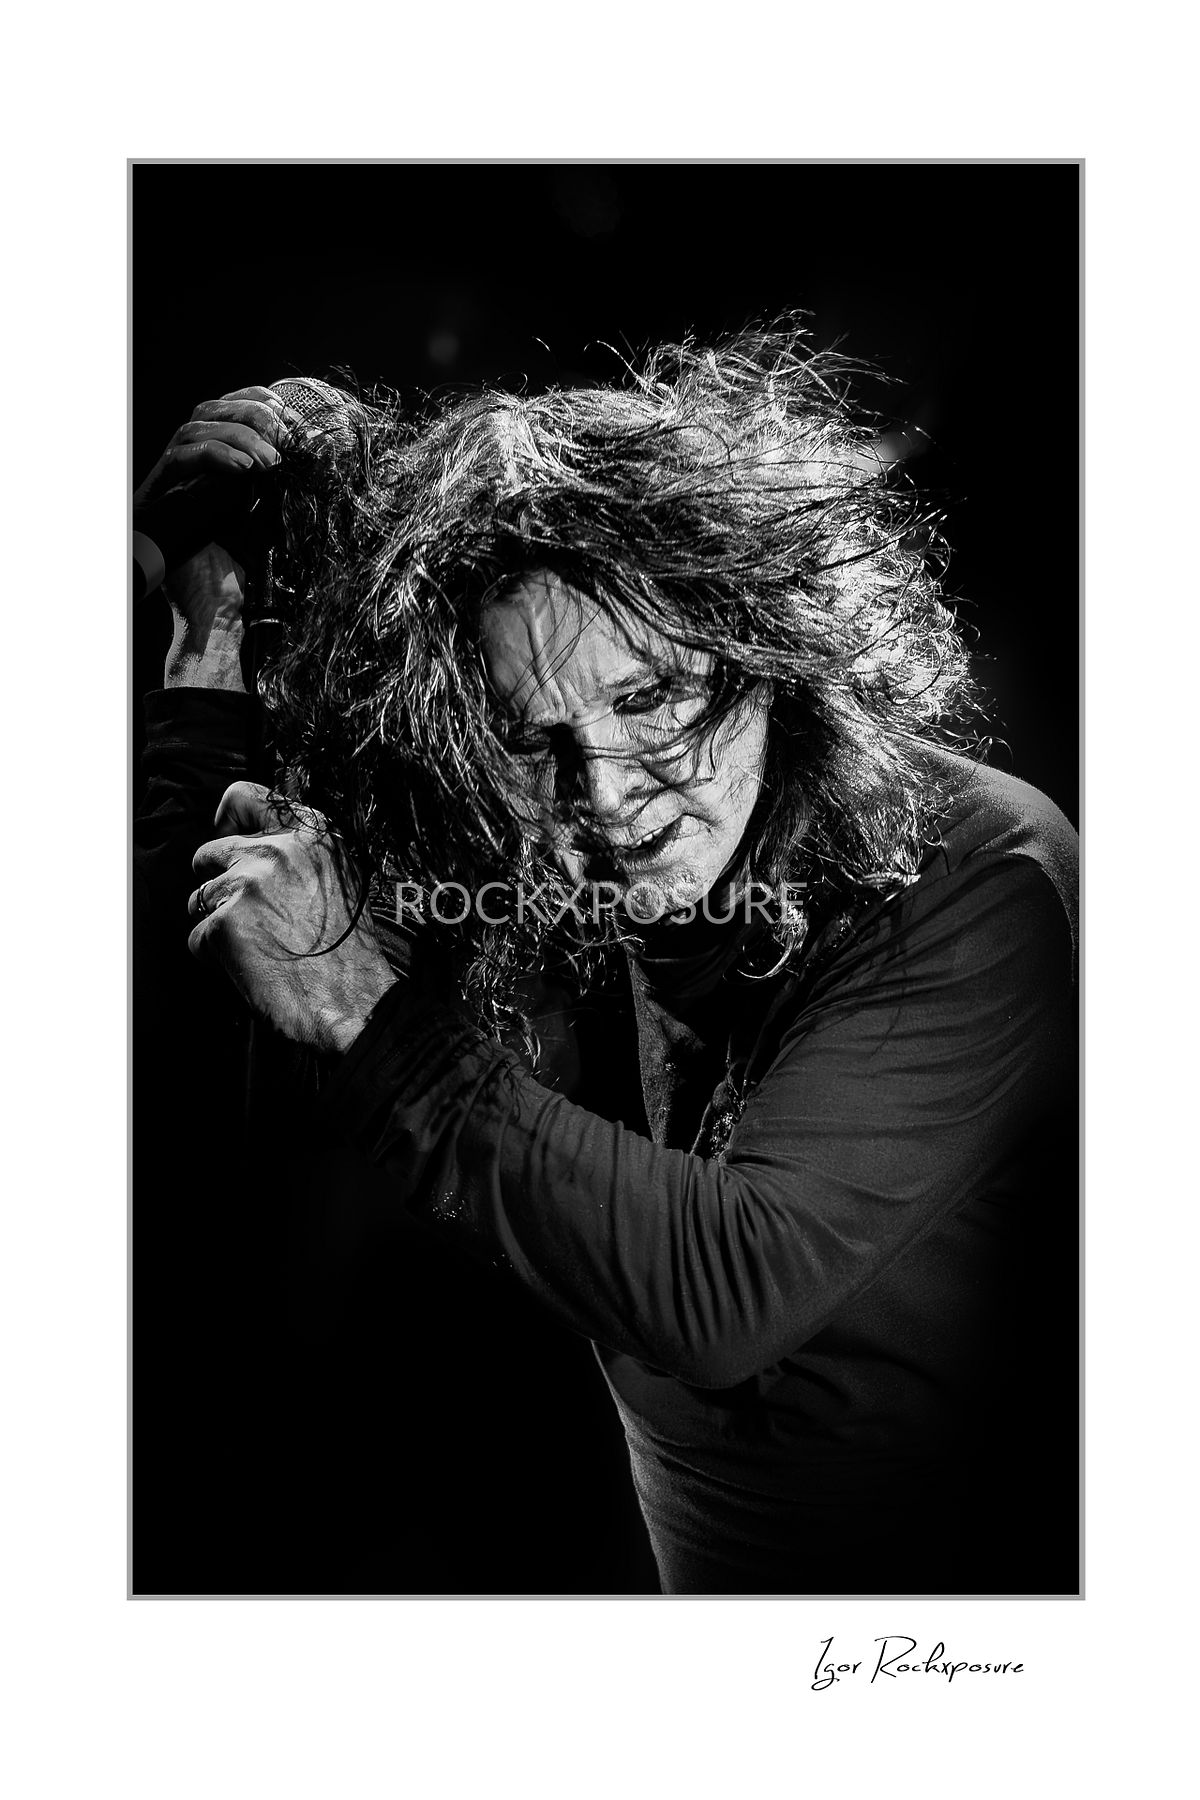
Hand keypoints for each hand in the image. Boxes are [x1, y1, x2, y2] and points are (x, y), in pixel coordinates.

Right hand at [135, 387, 289, 689]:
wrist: (217, 620)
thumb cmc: (243, 581)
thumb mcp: (264, 521)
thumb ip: (269, 485)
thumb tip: (296, 449)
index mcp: (206, 471)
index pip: (218, 412)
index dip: (247, 400)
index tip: (282, 406)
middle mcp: (181, 472)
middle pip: (204, 411)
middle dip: (248, 413)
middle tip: (283, 432)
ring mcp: (166, 483)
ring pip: (192, 427)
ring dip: (239, 436)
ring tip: (271, 460)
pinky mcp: (157, 499)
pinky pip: (182, 457)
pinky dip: (218, 455)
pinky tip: (247, 470)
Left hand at [188, 781, 397, 1053]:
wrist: (355, 1002)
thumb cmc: (351, 952)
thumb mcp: (340, 879)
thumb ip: (297, 854)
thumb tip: (249, 845)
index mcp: (311, 833)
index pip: (243, 796)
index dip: (227, 819)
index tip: (225, 836)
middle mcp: (276, 850)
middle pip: (209, 853)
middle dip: (219, 885)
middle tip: (250, 918)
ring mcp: (247, 886)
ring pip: (199, 899)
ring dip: (218, 925)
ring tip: (260, 948)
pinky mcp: (223, 925)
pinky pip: (197, 938)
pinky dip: (216, 958)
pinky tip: (253, 968)